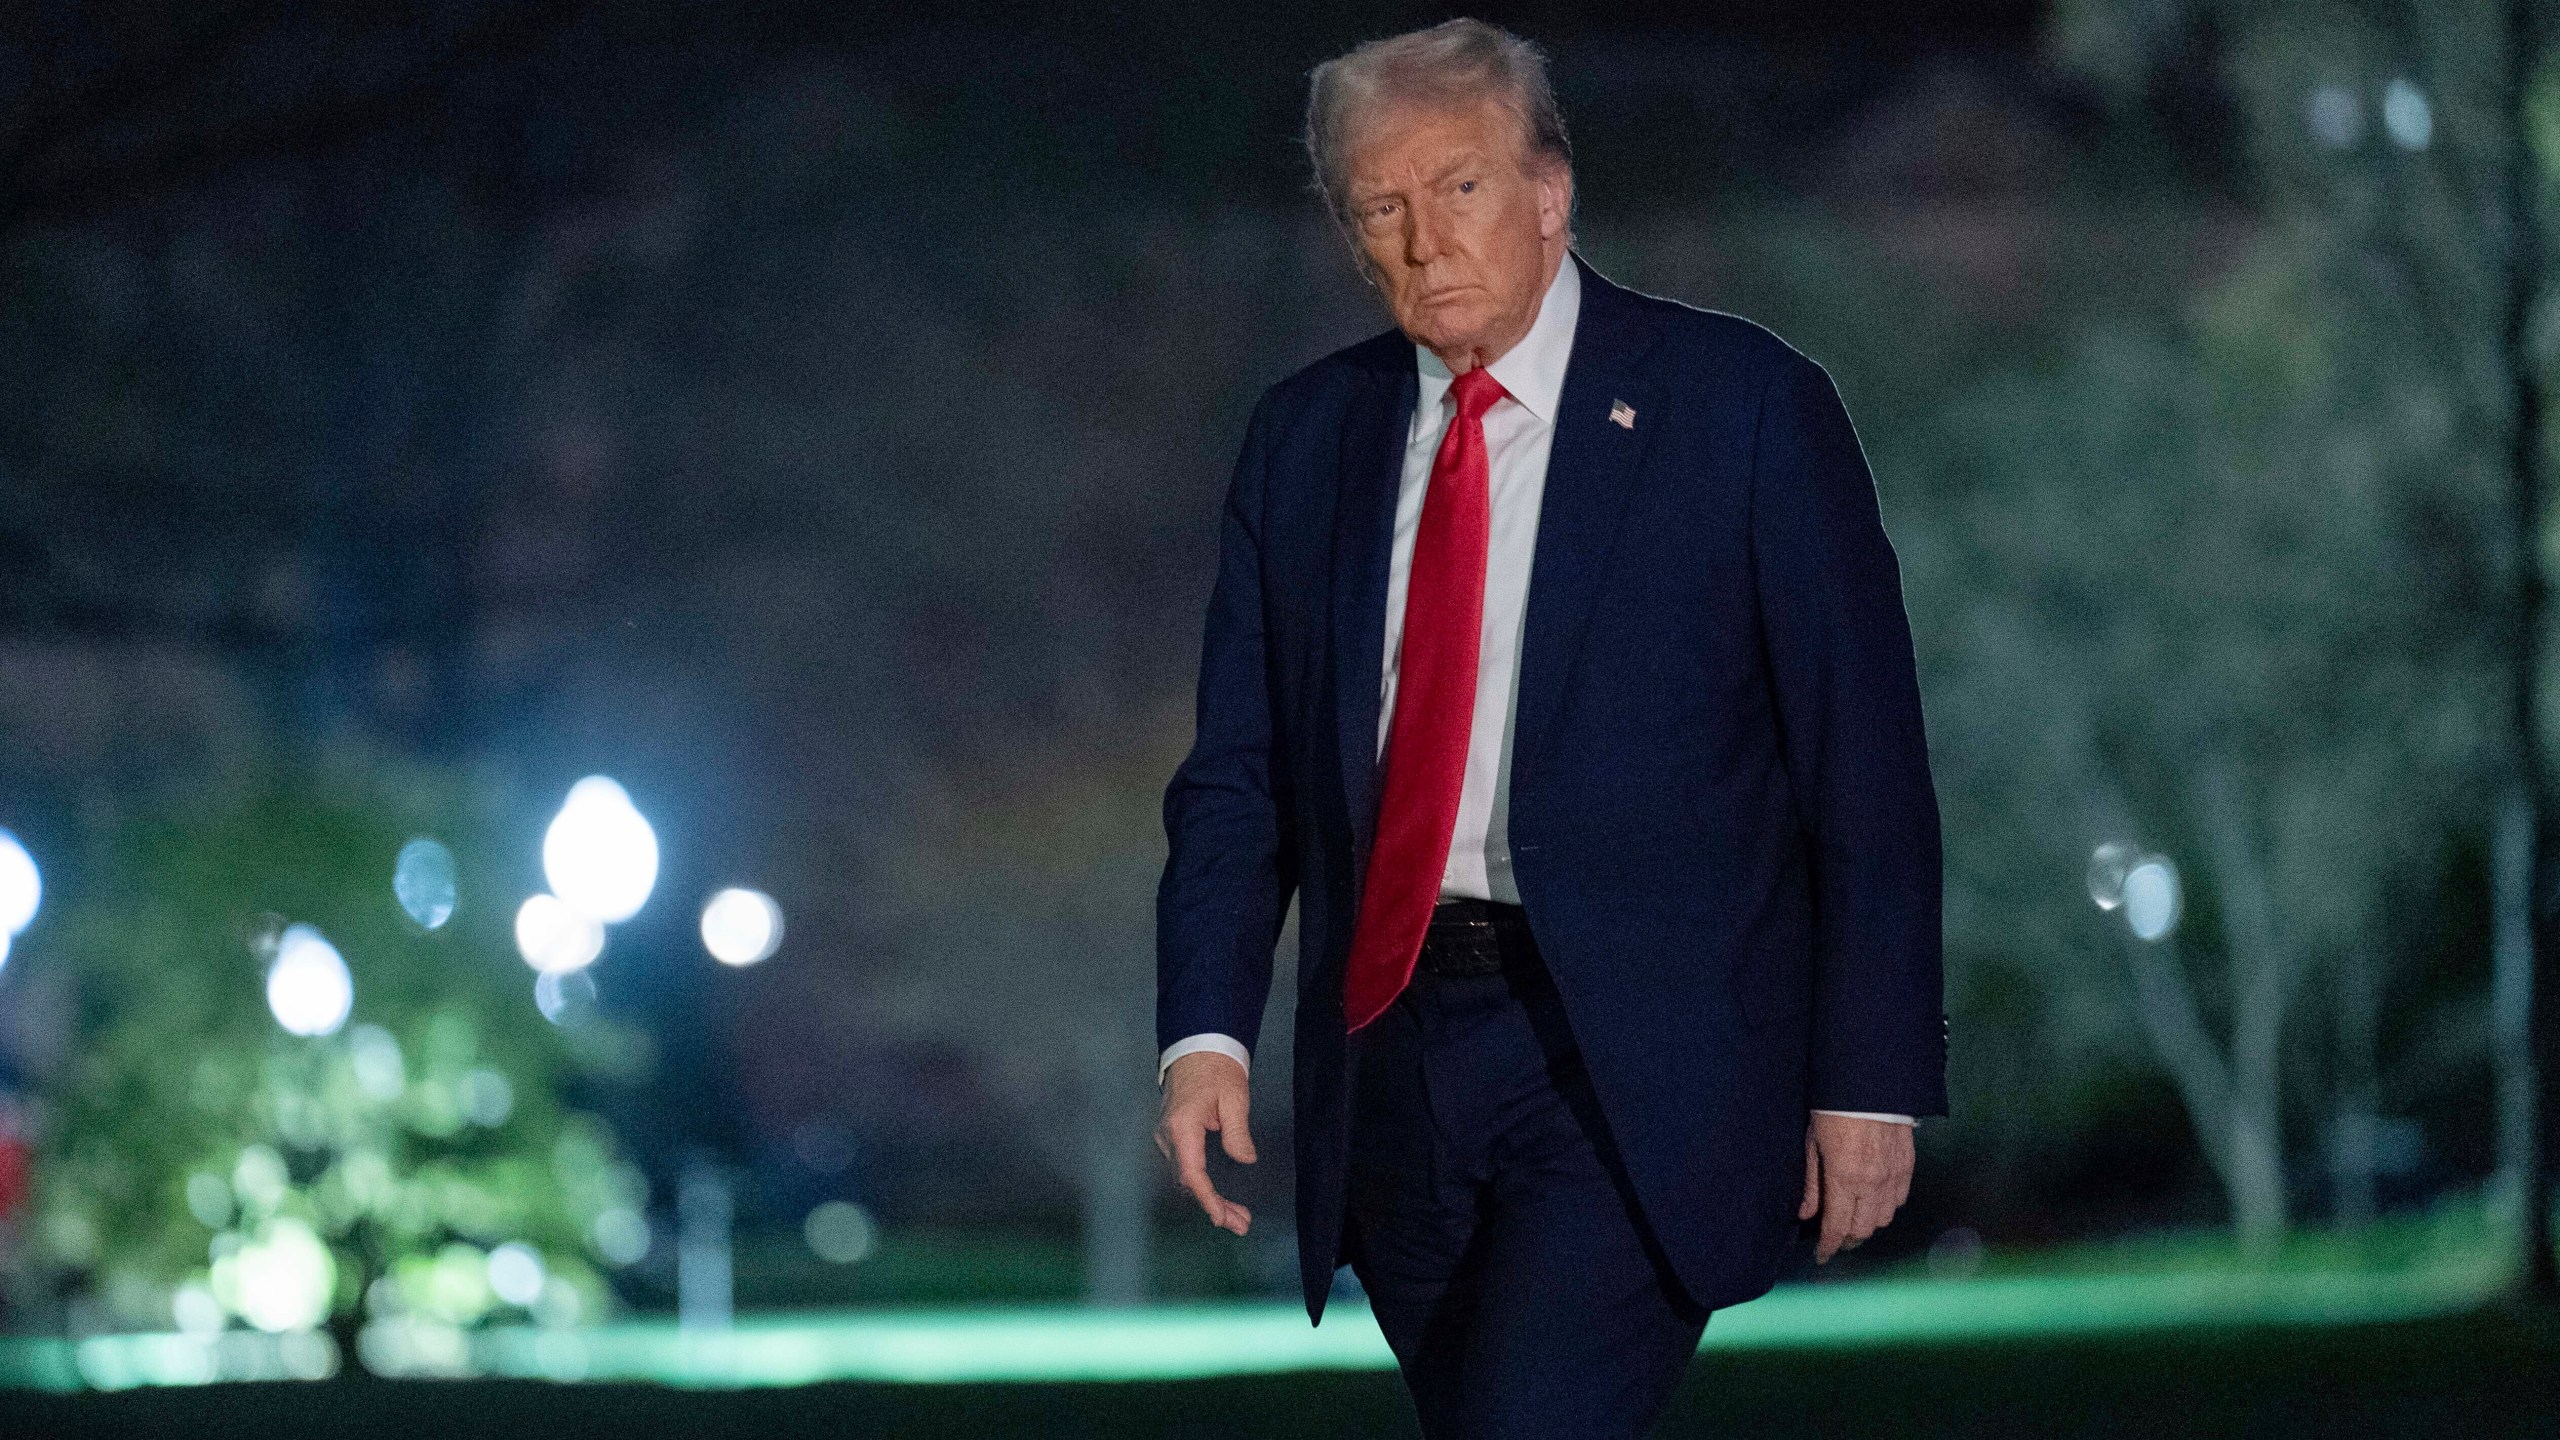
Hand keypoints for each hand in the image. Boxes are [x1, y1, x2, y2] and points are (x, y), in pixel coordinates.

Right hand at [1153, 1051, 1255, 1234]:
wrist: (1196, 1049)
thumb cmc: (1217, 1070)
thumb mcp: (1234, 1097)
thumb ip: (1237, 1131)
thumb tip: (1244, 1159)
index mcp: (1182, 1126)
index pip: (1191, 1172)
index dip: (1206, 1198)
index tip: (1221, 1218)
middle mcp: (1168, 1136)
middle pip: (1187, 1181)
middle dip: (1214, 1206)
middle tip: (1242, 1224)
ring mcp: (1166, 1137)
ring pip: (1185, 1178)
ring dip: (1209, 1199)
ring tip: (1238, 1218)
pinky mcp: (1171, 1138)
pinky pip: (1184, 1169)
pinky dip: (1201, 1186)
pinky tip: (1219, 1199)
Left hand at [1797, 1112, 1912, 1261]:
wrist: (1870, 1083)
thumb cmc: (1834, 1110)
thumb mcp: (1812, 1144)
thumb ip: (1812, 1184)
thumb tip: (1806, 1215)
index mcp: (1844, 1179)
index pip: (1837, 1227)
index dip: (1828, 1247)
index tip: (1821, 1256)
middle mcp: (1872, 1184)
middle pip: (1863, 1230)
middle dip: (1847, 1240)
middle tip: (1835, 1239)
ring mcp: (1894, 1176)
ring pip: (1883, 1219)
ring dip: (1868, 1224)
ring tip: (1854, 1221)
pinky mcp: (1908, 1166)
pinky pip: (1900, 1200)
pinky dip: (1887, 1207)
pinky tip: (1875, 1202)